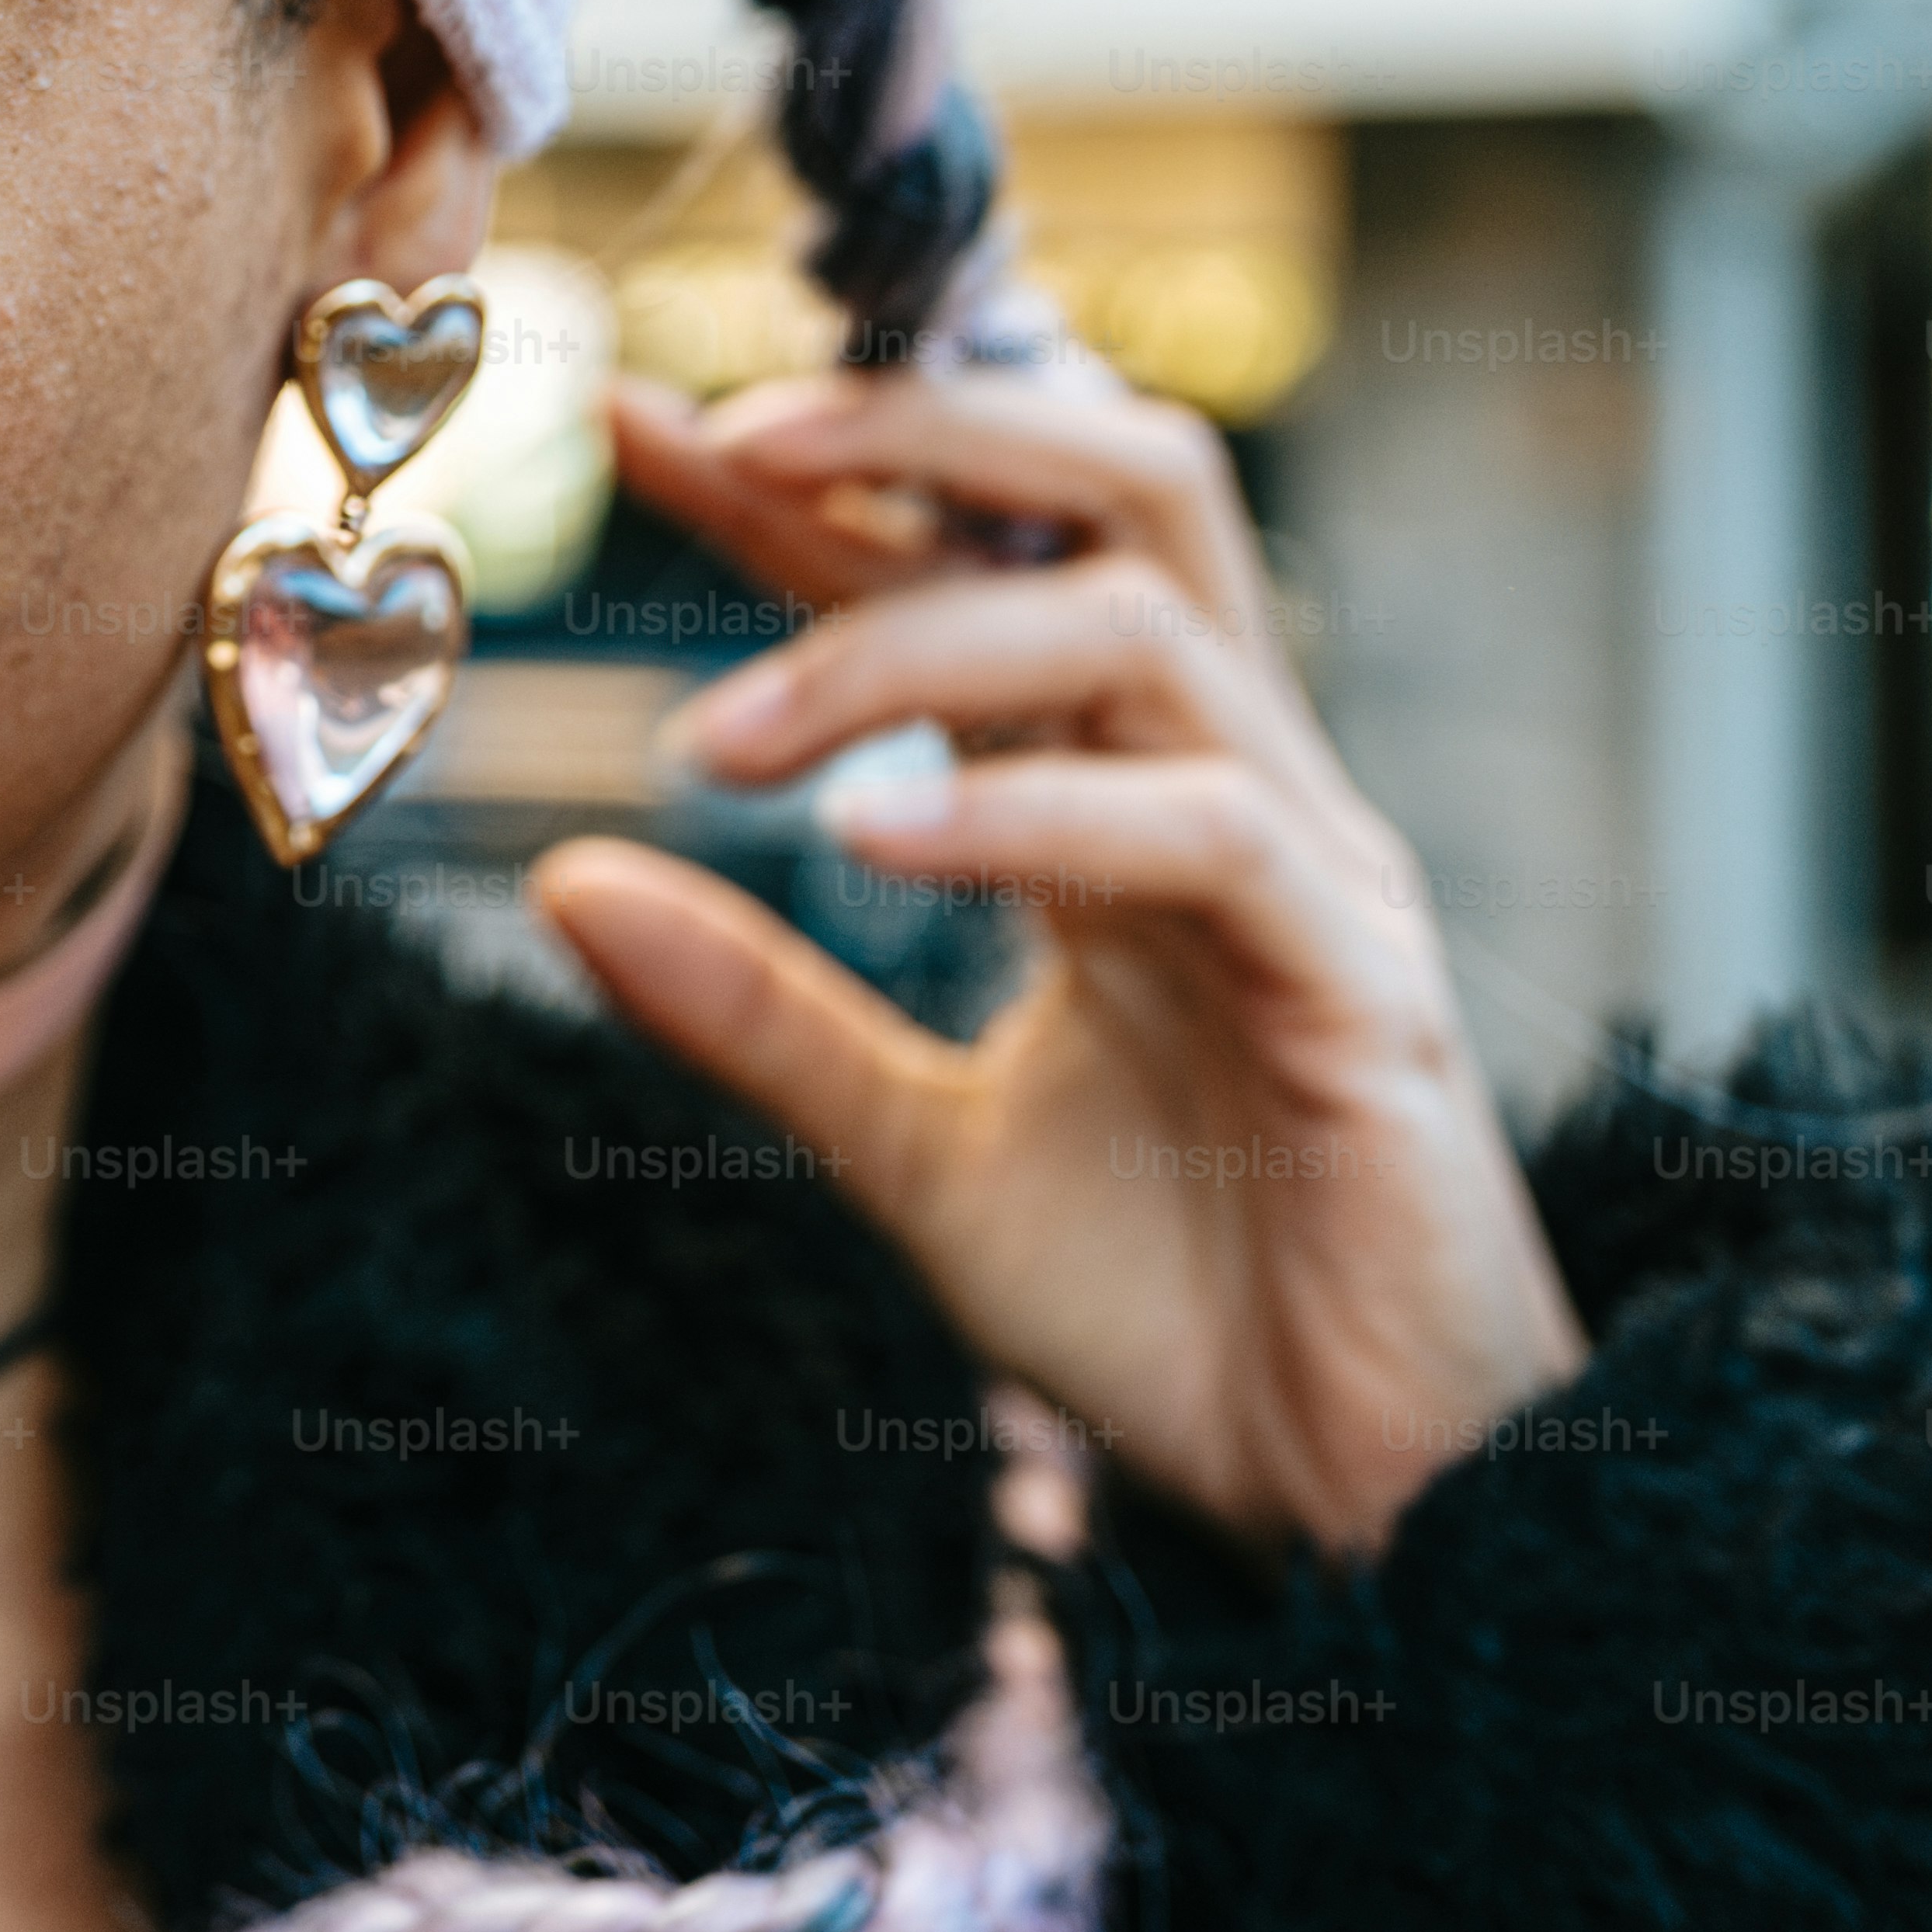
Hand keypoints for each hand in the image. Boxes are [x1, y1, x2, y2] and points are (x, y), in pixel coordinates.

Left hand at [531, 368, 1584, 1559]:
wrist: (1366, 1510)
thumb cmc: (1179, 1313)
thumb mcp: (913, 1152)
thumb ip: (758, 1016)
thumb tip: (565, 879)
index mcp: (1131, 798)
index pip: (968, 562)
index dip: (811, 480)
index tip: (632, 421)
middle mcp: (1232, 786)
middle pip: (1123, 484)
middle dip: (925, 422)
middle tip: (722, 440)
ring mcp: (1313, 871)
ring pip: (1143, 621)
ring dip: (908, 644)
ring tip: (717, 738)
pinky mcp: (1366, 988)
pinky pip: (1209, 829)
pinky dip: (1031, 815)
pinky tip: (874, 844)